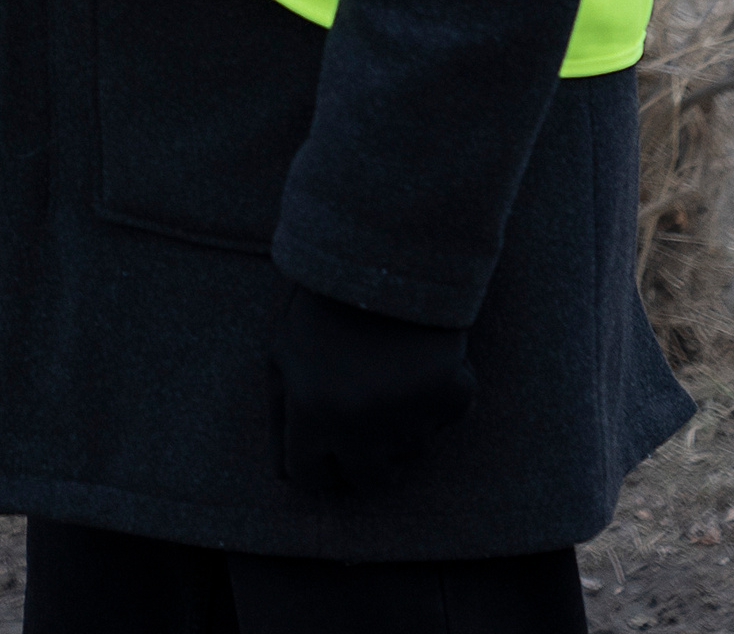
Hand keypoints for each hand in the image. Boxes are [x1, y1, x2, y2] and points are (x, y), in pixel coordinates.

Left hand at [271, 282, 475, 495]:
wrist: (381, 253)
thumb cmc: (321, 306)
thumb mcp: (281, 353)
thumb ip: (281, 418)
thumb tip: (287, 477)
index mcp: (311, 412)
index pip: (310, 478)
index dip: (314, 462)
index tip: (322, 447)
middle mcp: (360, 425)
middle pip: (366, 481)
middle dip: (360, 458)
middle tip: (360, 418)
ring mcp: (410, 417)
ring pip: (408, 455)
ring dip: (396, 430)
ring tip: (384, 376)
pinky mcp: (453, 400)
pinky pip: (442, 424)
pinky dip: (432, 403)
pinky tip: (416, 364)